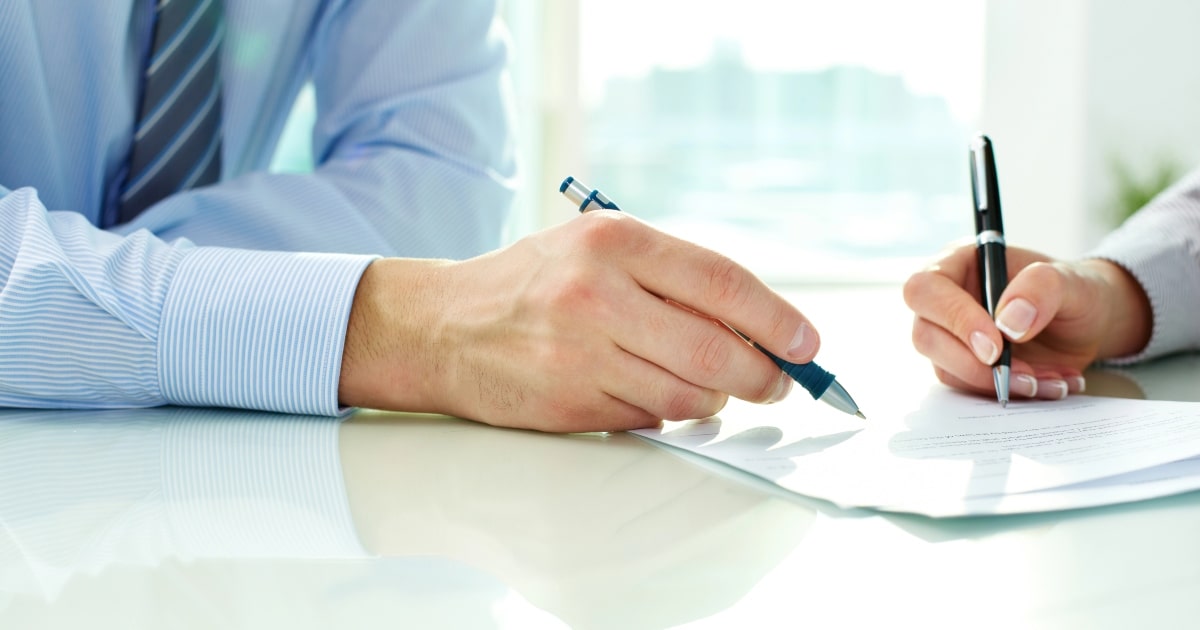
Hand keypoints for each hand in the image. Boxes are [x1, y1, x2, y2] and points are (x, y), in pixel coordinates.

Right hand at [338, 211, 819, 431]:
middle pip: (716, 350)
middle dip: (764, 375)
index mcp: (613, 242)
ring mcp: (580, 355)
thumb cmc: (534, 282)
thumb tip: (761, 324)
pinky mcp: (569, 405)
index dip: (777, 319)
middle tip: (778, 383)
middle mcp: (596, 295)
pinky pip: (649, 419)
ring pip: (688, 395)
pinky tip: (651, 392)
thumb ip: (672, 276)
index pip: (722, 282)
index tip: (807, 344)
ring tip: (714, 388)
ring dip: (716, 399)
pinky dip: (667, 412)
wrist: (443, 326)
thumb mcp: (598, 246)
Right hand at [903, 242, 1151, 400]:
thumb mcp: (1071, 281)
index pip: (927, 290)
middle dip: (973, 364)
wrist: (1090, 324)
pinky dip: (1010, 393)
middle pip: (926, 336)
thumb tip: (1007, 323)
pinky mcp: (966, 367)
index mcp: (959, 265)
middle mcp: (947, 301)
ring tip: (1047, 381)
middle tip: (1021, 375)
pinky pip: (971, 389)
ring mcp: (953, 338)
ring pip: (946, 369)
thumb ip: (1042, 289)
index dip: (954, 319)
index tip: (995, 346)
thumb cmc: (1076, 291)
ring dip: (997, 384)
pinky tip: (1047, 384)